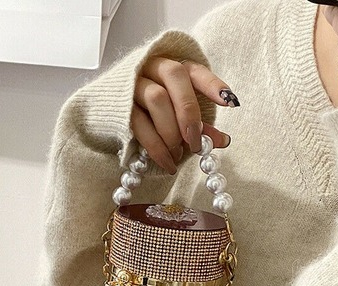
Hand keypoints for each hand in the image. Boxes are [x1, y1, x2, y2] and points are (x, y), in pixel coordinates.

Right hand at [131, 57, 238, 173]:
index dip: (212, 83)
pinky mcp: (120, 107)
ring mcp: (133, 85)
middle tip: (195, 142)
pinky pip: (140, 124)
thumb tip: (223, 140)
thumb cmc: (150, 114)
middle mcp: (152, 68)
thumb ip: (199, 126)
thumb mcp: (176, 117)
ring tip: (179, 155)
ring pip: (156, 98)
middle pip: (174, 76)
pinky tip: (167, 163)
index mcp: (171, 69)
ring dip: (172, 131)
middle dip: (189, 111)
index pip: (193, 69)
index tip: (230, 102)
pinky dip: (157, 147)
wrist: (108, 116)